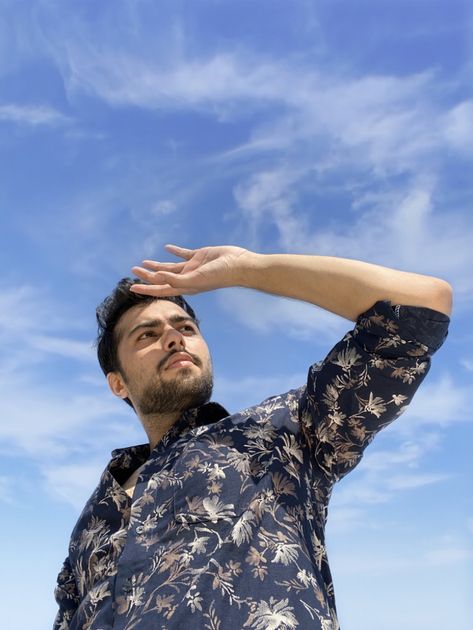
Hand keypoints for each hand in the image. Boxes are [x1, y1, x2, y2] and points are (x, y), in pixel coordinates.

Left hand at [130, 244, 253, 295]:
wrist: (238, 266)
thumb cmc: (219, 276)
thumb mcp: (196, 279)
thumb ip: (177, 280)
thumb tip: (158, 278)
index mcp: (185, 286)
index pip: (161, 289)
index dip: (146, 288)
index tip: (132, 287)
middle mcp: (187, 278)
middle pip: (162, 278)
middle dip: (148, 275)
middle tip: (133, 270)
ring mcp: (193, 267)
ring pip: (170, 267)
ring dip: (157, 265)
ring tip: (144, 262)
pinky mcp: (199, 256)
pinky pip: (183, 254)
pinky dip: (174, 251)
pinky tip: (167, 248)